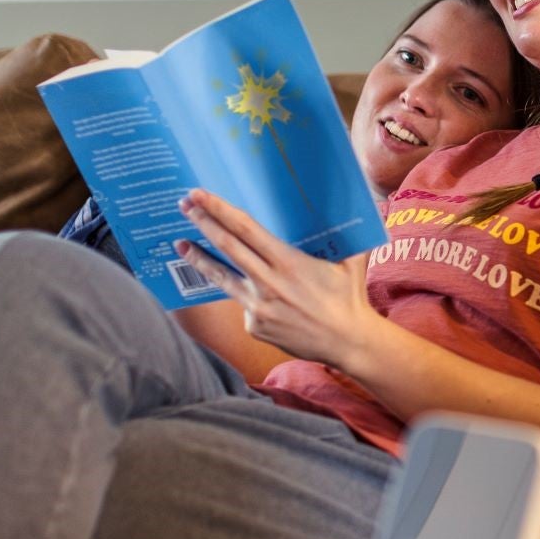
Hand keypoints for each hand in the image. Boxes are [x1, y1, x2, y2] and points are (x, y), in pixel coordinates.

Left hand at [174, 190, 376, 370]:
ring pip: (221, 278)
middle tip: (184, 205)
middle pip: (227, 247)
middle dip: (203, 223)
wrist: (347, 343)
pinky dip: (243, 293)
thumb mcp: (351, 260)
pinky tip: (250, 290)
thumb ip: (346, 234)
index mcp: (288, 263)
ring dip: (199, 258)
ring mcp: (258, 308)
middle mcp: (269, 284)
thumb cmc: (350, 297)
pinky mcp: (254, 326)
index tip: (200, 195)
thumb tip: (358, 204)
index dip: (220, 211)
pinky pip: (243, 303)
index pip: (246, 230)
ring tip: (181, 243)